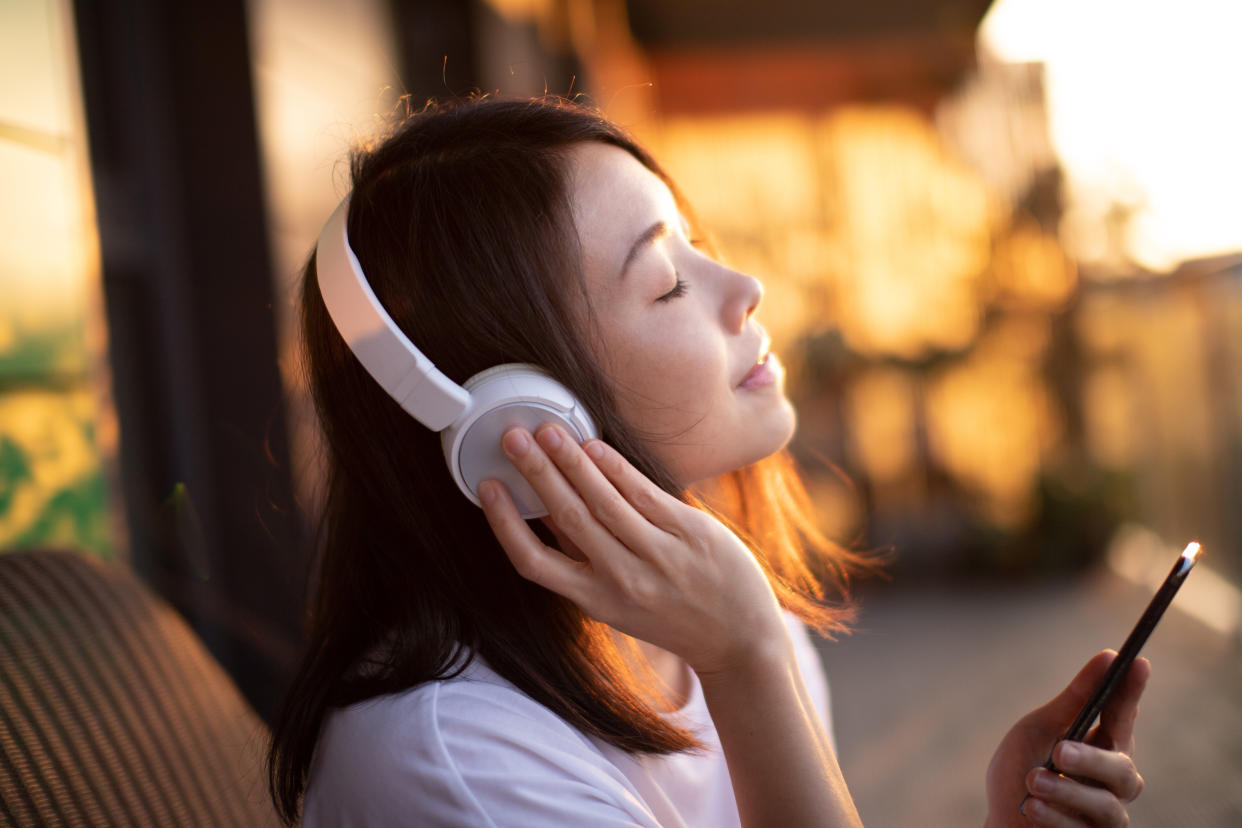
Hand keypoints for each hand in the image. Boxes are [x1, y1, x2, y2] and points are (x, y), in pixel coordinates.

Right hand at [477, 424, 788, 675]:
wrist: (739, 638)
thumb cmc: (672, 614)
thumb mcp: (618, 602)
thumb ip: (583, 557)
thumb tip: (544, 509)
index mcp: (596, 600)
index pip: (535, 562)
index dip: (505, 523)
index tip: (487, 487)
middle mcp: (622, 580)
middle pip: (566, 518)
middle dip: (536, 473)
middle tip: (512, 438)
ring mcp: (658, 555)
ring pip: (603, 501)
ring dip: (571, 461)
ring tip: (548, 431)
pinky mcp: (689, 533)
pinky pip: (644, 494)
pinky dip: (615, 468)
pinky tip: (594, 445)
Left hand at [985, 651, 1148, 826]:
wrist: (1002, 822)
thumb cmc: (1021, 771)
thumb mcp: (1039, 730)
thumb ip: (1073, 700)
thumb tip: (1108, 656)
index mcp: (1102, 744)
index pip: (1122, 714)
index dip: (1131, 690)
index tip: (1136, 662)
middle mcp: (1113, 782)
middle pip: (1122, 768)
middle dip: (1091, 759)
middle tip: (1059, 751)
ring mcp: (1106, 815)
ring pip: (1107, 806)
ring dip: (1066, 791)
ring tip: (1033, 781)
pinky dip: (1055, 816)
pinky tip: (1031, 807)